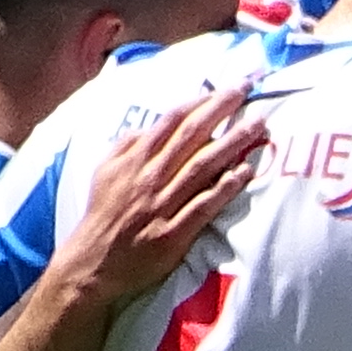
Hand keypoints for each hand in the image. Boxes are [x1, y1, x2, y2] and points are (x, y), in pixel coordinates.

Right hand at [58, 84, 263, 297]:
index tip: (226, 88)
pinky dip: (225, 188)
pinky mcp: (173, 233)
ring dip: (232, 144)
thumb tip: (148, 126)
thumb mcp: (104, 171)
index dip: (200, 101)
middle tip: (248, 89)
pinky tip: (246, 172)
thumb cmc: (103, 214)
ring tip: (258, 126)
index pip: (172, 120)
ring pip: (202, 167)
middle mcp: (150, 177)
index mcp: (134, 159)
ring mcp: (163, 204)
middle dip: (221, 109)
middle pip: (191, 136)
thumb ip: (126, 145)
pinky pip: (203, 205)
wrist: (93, 262)